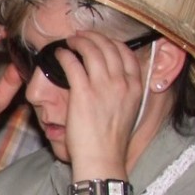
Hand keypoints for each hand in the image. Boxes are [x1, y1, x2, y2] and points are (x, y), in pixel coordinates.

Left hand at [56, 31, 143, 171]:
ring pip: (91, 50)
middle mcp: (122, 82)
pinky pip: (73, 64)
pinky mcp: (83, 91)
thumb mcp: (127, 111)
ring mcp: (103, 85)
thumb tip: (110, 83)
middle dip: (94, 37)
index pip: (126, 54)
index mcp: (135, 87)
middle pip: (109, 47)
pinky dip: (65, 55)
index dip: (112, 43)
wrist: (102, 158)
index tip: (101, 41)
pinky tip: (60, 54)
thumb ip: (123, 93)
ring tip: (70, 41)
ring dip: (79, 41)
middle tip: (81, 36)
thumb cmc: (110, 141)